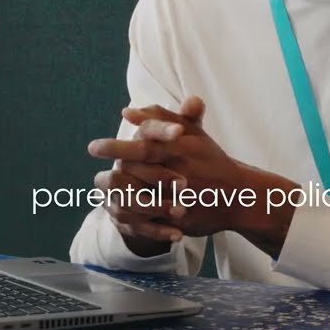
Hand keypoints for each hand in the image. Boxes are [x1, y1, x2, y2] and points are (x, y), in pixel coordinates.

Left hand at [89, 97, 300, 256]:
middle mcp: (181, 171)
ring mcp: (182, 196)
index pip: (144, 145)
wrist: (238, 195)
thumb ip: (162, 119)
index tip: (93, 147)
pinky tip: (117, 211)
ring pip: (143, 197)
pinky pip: (154, 218)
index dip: (116, 146)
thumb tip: (129, 111)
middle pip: (139, 170)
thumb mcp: (191, 134)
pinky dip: (134, 216)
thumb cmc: (210, 159)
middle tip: (91, 171)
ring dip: (118, 195)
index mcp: (181, 147)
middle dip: (112, 171)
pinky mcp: (183, 217)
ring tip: (100, 193)